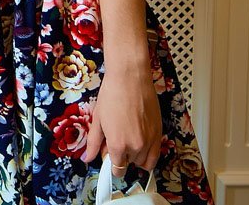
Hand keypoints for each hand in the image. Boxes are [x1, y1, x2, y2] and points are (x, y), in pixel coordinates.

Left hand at [82, 59, 162, 175]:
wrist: (130, 78)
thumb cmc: (112, 95)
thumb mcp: (98, 120)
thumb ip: (93, 143)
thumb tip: (88, 158)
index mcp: (118, 145)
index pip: (117, 169)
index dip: (111, 164)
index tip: (109, 156)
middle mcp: (136, 147)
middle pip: (130, 164)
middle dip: (122, 157)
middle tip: (116, 140)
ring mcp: (150, 141)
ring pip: (143, 162)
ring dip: (135, 155)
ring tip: (128, 137)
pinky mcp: (159, 133)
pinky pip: (156, 154)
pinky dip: (148, 153)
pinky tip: (139, 140)